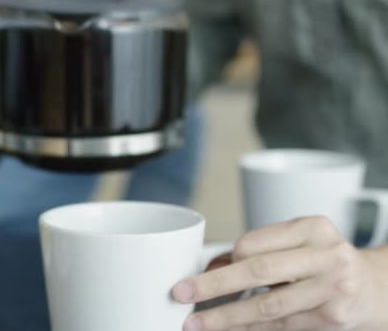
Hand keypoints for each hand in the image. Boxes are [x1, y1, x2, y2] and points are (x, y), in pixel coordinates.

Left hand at [172, 216, 387, 329]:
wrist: (376, 286)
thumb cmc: (325, 260)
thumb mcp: (298, 242)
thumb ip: (259, 250)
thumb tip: (210, 268)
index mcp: (312, 228)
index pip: (253, 243)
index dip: (224, 260)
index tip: (200, 271)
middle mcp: (326, 255)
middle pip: (257, 271)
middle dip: (212, 286)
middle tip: (181, 294)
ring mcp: (333, 289)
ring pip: (267, 307)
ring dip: (226, 318)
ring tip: (196, 324)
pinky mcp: (333, 318)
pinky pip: (280, 326)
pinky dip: (249, 329)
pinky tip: (229, 330)